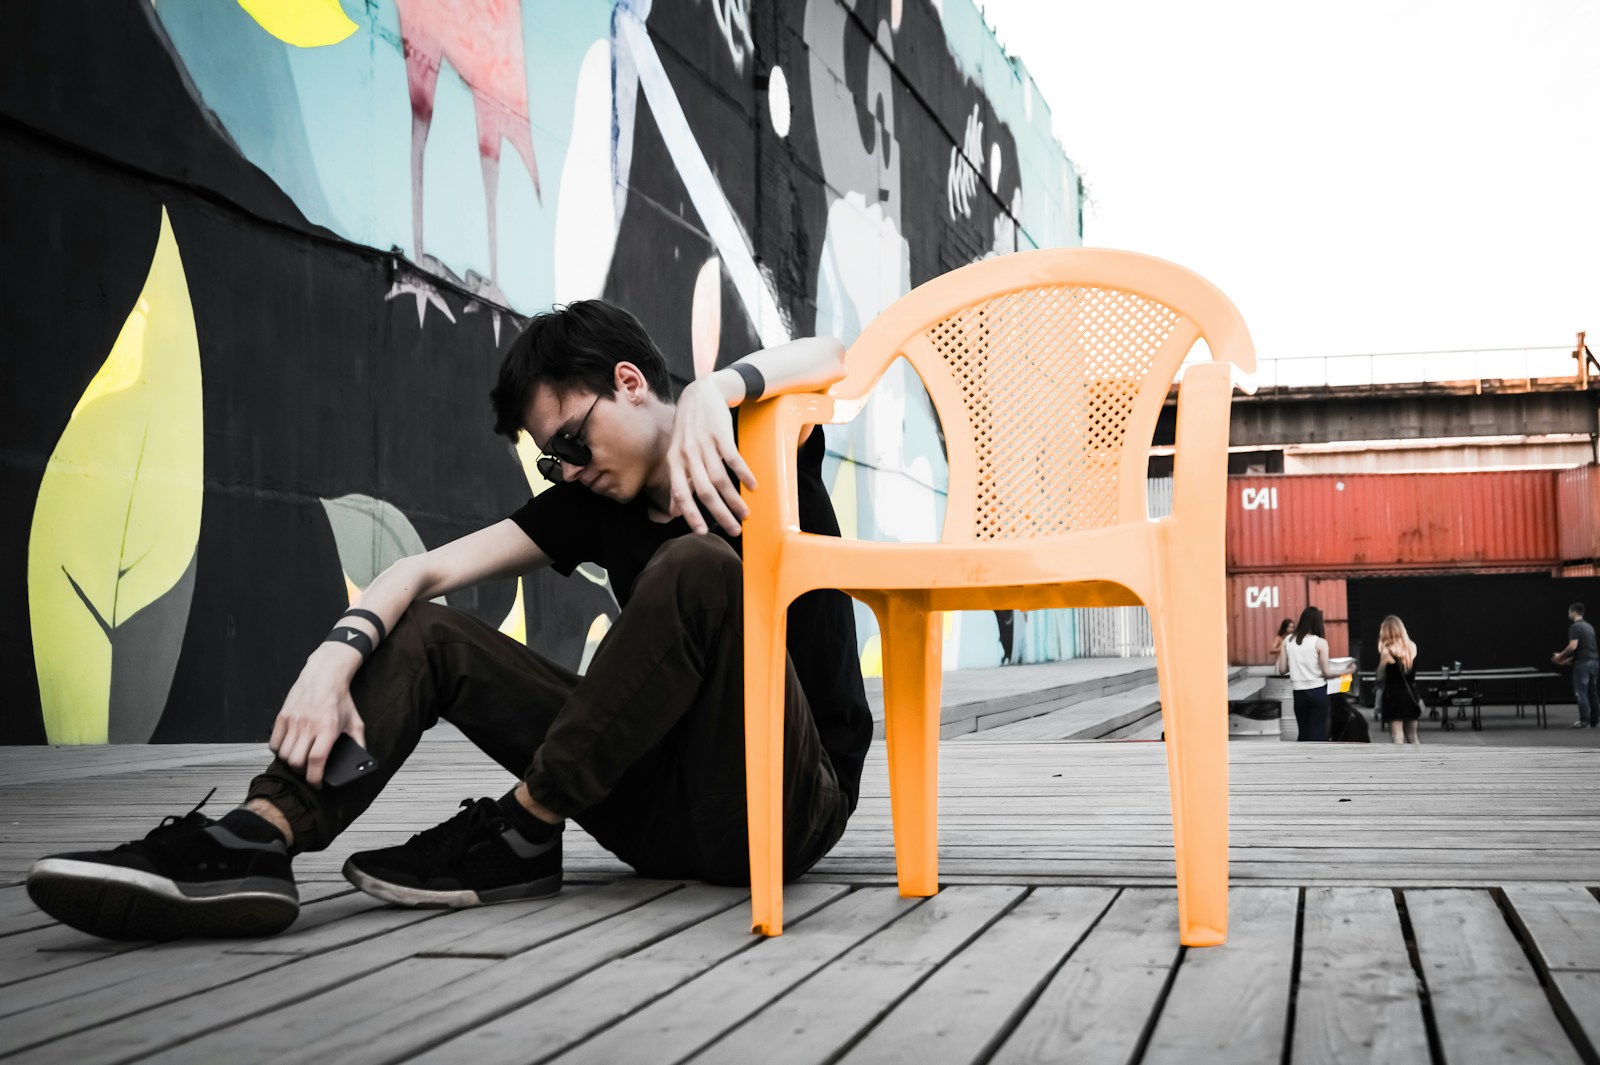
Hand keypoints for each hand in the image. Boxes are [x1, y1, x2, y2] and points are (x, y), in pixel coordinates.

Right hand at [269, 645, 367, 787]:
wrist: (324, 676)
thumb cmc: (340, 700)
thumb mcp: (355, 722)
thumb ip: (358, 743)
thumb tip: (360, 762)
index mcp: (328, 729)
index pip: (316, 761)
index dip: (315, 778)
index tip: (317, 784)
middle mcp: (309, 726)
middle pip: (296, 762)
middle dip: (302, 772)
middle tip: (308, 770)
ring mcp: (293, 721)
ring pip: (284, 755)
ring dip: (290, 763)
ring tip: (299, 760)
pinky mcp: (282, 716)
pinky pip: (274, 743)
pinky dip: (279, 751)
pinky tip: (288, 749)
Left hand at [666, 375, 756, 535]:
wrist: (700, 394)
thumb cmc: (689, 428)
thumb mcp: (677, 453)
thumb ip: (678, 481)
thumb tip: (673, 512)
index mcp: (675, 461)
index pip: (681, 493)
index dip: (690, 514)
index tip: (702, 533)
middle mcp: (687, 454)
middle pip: (705, 491)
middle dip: (720, 514)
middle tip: (734, 530)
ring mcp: (704, 443)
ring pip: (721, 479)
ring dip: (735, 500)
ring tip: (745, 514)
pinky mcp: (720, 433)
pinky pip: (734, 460)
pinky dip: (744, 475)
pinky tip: (753, 487)